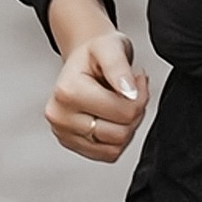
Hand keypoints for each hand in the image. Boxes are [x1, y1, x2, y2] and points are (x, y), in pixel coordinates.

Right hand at [45, 29, 149, 163]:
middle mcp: (60, 116)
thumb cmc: (95, 54)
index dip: (141, 97)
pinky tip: (114, 117)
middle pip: (119, 133)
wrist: (84, 61)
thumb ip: (119, 67)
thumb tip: (129, 92)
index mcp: (66, 92)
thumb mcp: (110, 47)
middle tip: (131, 91)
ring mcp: (64, 134)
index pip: (122, 112)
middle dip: (135, 113)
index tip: (137, 80)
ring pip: (115, 147)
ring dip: (127, 127)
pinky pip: (108, 154)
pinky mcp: (73, 145)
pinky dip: (118, 139)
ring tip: (122, 103)